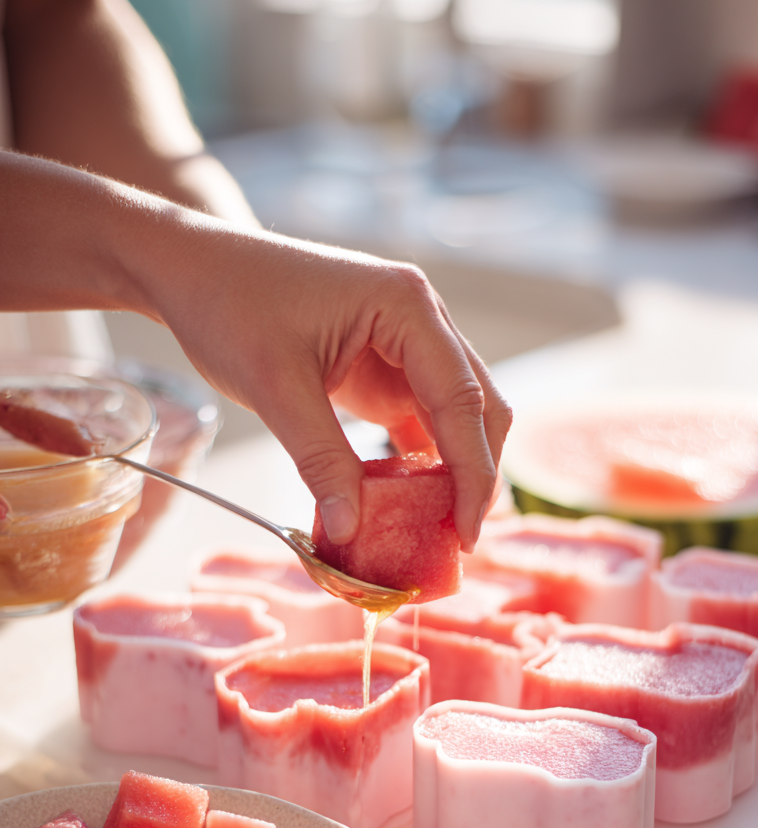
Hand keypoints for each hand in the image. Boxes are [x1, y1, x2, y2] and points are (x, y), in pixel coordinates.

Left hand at [146, 230, 511, 550]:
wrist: (194, 269)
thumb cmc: (229, 304)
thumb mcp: (274, 387)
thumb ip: (320, 460)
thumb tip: (351, 531)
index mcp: (407, 306)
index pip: (463, 400)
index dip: (473, 473)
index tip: (466, 534)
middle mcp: (421, 319)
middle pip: (478, 407)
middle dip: (476, 475)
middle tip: (459, 543)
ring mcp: (406, 344)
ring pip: (457, 417)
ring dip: (453, 472)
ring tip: (440, 533)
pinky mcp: (385, 368)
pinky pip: (420, 422)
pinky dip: (421, 465)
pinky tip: (411, 508)